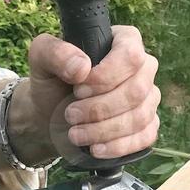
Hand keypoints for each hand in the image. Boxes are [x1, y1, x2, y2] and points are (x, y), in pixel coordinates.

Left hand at [12, 25, 160, 163]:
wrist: (49, 117)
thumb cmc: (50, 83)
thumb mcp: (41, 60)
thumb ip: (55, 52)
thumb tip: (82, 67)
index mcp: (123, 41)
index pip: (131, 55)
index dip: (106, 76)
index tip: (78, 89)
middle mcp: (142, 68)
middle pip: (137, 90)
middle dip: (99, 109)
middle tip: (70, 115)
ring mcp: (148, 98)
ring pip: (139, 117)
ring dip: (103, 130)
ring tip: (76, 134)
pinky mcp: (147, 125)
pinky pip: (144, 137)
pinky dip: (117, 146)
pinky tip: (96, 148)